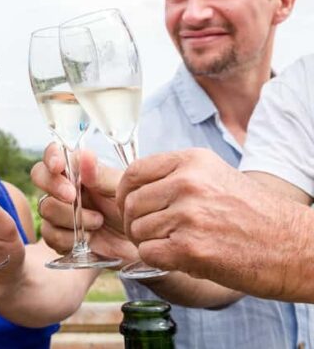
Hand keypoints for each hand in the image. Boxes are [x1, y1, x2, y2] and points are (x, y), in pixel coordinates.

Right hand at [31, 143, 136, 261]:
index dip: (51, 157)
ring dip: (71, 217)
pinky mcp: (58, 235)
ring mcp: (59, 211)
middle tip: (72, 196)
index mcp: (80, 170)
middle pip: (40, 176)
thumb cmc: (134, 211)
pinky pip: (49, 234)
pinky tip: (88, 239)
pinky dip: (68, 238)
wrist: (140, 243)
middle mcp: (65, 187)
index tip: (57, 166)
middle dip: (53, 186)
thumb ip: (102, 176)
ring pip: (46, 207)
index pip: (55, 154)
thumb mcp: (123, 191)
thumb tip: (85, 155)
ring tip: (98, 222)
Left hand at [118, 149, 309, 297]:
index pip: (134, 173)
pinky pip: (147, 253)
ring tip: (176, 246)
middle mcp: (187, 182)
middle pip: (131, 204)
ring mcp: (188, 214)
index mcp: (191, 161)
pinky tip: (179, 258)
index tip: (130, 208)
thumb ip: (176, 176)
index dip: (125, 194)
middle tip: (154, 235)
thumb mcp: (216, 176)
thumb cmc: (255, 216)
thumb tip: (132, 187)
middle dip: (135, 223)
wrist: (295, 247)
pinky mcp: (190, 247)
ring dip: (149, 243)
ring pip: (137, 230)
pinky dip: (156, 260)